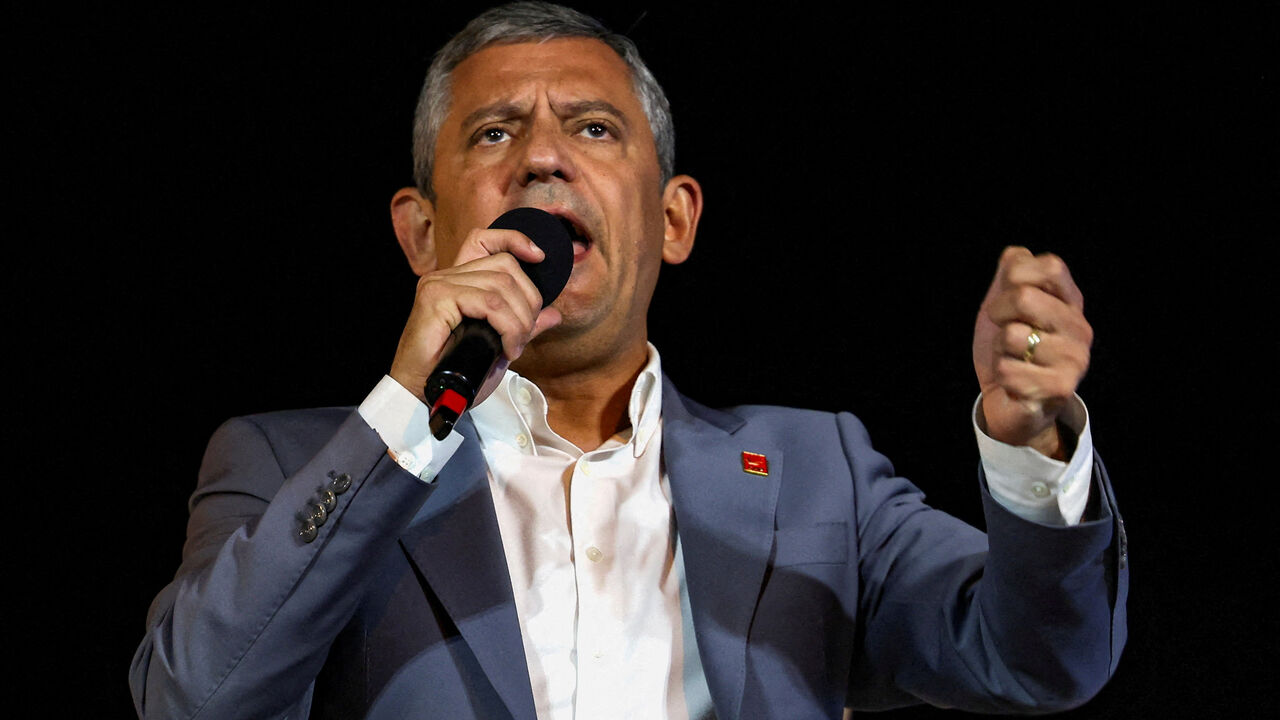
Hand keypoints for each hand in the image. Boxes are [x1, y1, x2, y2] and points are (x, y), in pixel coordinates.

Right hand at [388, 228, 562, 404]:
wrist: (423, 394)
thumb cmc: (454, 373)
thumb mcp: (497, 346)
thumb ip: (521, 325)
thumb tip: (553, 314)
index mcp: (458, 280)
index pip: (485, 239)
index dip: (514, 239)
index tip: (538, 256)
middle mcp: (447, 276)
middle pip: (506, 266)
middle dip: (528, 302)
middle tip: (522, 337)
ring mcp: (440, 284)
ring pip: (501, 286)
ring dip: (519, 321)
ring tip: (514, 347)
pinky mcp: (437, 298)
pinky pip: (488, 303)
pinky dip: (507, 327)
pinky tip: (506, 348)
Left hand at [972, 246, 1092, 458]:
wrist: (1010, 402)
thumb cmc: (1010, 349)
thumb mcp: (1004, 305)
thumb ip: (1011, 274)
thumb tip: (1016, 255)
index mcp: (1071, 302)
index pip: (1051, 265)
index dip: (1016, 276)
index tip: (1007, 299)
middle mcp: (1080, 329)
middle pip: (1024, 296)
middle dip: (998, 314)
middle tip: (1004, 332)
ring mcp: (1074, 360)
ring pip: (1012, 336)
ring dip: (1000, 350)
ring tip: (1015, 360)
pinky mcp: (1060, 389)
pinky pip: (1008, 369)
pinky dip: (1001, 375)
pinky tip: (1016, 383)